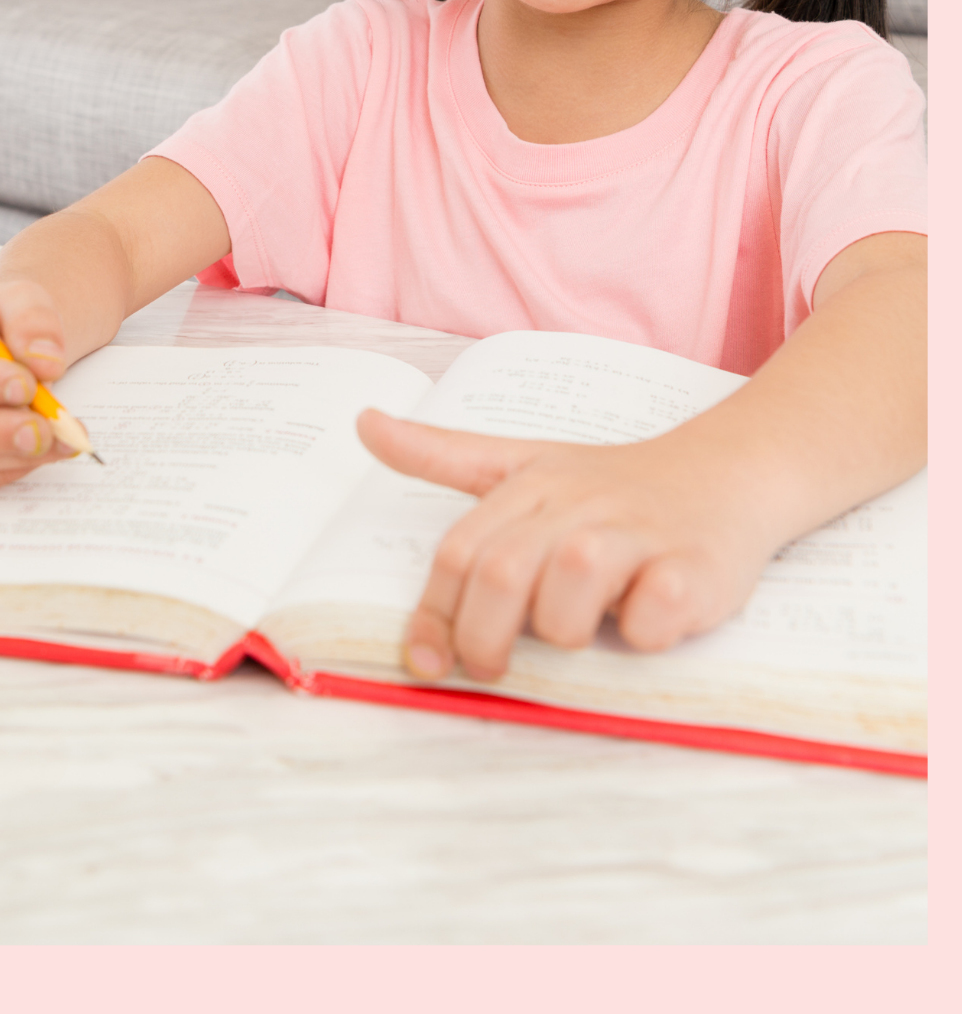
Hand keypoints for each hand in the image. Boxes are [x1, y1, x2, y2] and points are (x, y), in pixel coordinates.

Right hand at [0, 280, 83, 494]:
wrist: (7, 345)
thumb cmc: (6, 321)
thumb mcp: (24, 300)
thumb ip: (34, 321)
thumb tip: (44, 363)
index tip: (26, 386)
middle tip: (43, 430)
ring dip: (4, 454)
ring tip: (55, 439)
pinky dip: (2, 471)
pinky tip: (37, 453)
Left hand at [356, 411, 778, 683]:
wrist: (726, 470)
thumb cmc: (614, 483)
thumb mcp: (523, 462)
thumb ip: (443, 453)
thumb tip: (365, 424)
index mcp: (530, 486)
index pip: (461, 553)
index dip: (433, 615)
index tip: (424, 662)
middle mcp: (579, 505)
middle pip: (502, 575)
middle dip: (484, 637)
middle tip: (489, 668)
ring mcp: (638, 534)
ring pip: (569, 594)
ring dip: (565, 629)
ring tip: (581, 629)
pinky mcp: (695, 568)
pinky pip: (651, 620)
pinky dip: (641, 635)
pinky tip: (647, 620)